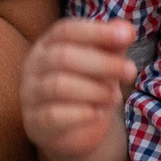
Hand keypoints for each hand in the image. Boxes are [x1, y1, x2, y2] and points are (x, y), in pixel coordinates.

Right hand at [20, 18, 137, 160]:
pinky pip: (54, 115)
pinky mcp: (34, 122)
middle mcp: (33, 65)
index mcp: (48, 44)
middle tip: (130, 71)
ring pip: (59, 85)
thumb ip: (112, 45)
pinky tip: (97, 113)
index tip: (128, 36)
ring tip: (114, 97)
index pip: (66, 30)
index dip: (96, 32)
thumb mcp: (103, 63)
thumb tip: (127, 29)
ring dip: (94, 90)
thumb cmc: (87, 87)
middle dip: (102, 63)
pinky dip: (81, 114)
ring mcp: (30, 94)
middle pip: (63, 56)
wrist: (73, 131)